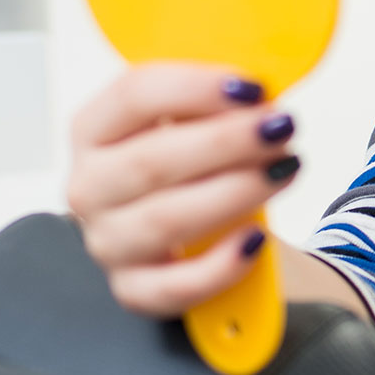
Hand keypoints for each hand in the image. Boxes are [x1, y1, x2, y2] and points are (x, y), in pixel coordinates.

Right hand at [66, 63, 302, 316]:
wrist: (199, 228)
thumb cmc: (195, 161)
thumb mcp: (194, 120)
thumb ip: (214, 99)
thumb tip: (261, 84)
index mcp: (94, 129)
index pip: (133, 95)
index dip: (196, 87)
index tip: (252, 86)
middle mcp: (89, 186)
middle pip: (152, 159)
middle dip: (226, 140)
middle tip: (281, 126)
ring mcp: (107, 242)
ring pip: (166, 219)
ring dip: (235, 191)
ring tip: (285, 168)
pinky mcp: (132, 289)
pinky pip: (174, 286)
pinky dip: (220, 264)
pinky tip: (256, 238)